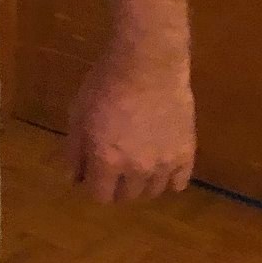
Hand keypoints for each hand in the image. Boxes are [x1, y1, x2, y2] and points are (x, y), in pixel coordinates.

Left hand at [65, 50, 195, 202]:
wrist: (147, 65)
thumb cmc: (104, 85)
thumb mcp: (78, 115)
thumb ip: (75, 151)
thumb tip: (74, 179)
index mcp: (107, 160)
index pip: (100, 196)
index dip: (93, 187)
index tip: (92, 175)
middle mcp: (137, 169)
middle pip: (127, 197)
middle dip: (116, 187)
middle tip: (113, 169)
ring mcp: (165, 163)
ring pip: (154, 192)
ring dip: (142, 184)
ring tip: (137, 166)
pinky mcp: (187, 153)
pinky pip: (180, 183)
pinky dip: (169, 180)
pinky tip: (161, 167)